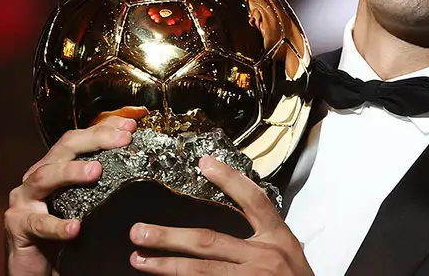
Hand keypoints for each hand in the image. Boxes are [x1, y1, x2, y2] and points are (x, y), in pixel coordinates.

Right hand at [4, 108, 146, 275]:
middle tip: (122, 140)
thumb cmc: (63, 234)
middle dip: (94, 140)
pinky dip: (57, 225)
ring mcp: (24, 200)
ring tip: (96, 171)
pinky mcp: (17, 226)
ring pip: (45, 177)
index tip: (130, 125)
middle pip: (63, 149)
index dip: (103, 128)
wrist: (35, 269)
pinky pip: (38, 224)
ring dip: (71, 172)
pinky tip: (75, 228)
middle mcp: (37, 178)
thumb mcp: (85, 203)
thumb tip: (137, 163)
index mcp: (54, 168)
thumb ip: (101, 184)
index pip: (78, 139)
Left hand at [128, 156, 313, 275]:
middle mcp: (264, 257)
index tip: (204, 164)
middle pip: (210, 241)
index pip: (254, 200)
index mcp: (278, 239)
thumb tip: (226, 229)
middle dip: (170, 236)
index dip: (229, 179)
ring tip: (140, 260)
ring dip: (166, 265)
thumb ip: (263, 241)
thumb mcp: (289, 255)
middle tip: (140, 231)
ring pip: (200, 270)